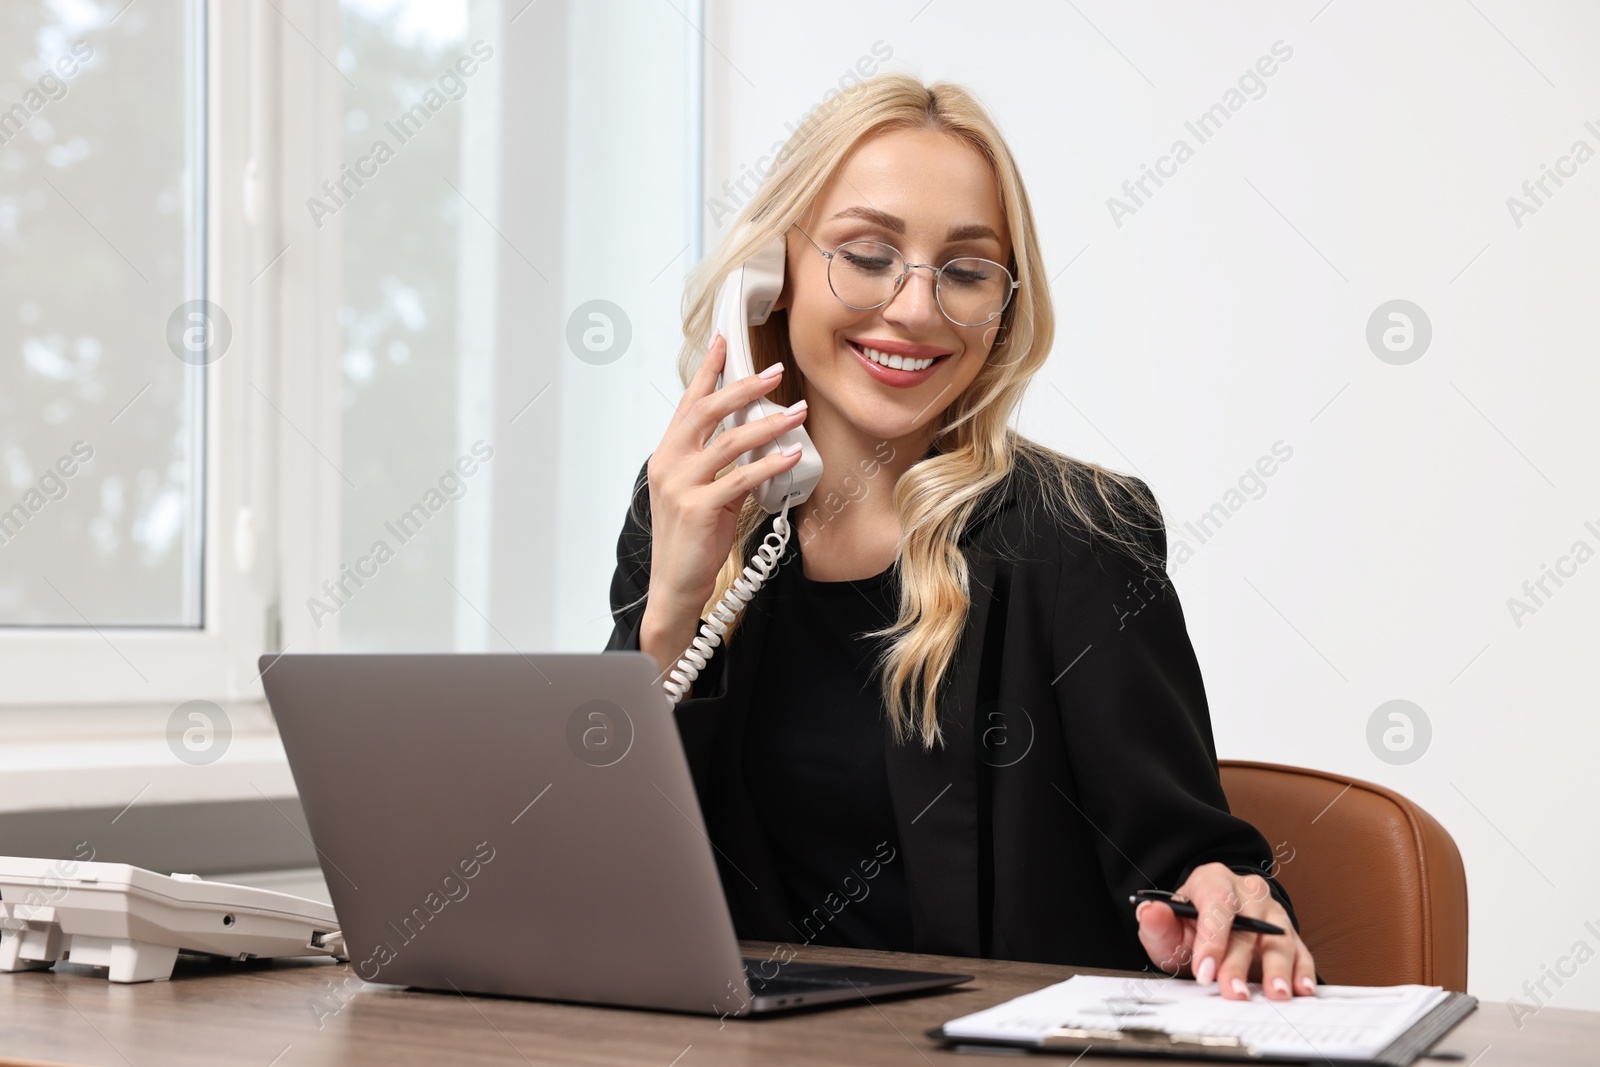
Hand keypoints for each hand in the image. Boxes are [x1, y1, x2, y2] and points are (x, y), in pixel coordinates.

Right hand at [638, 332, 807, 671]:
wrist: (675, 585)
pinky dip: (770, 463)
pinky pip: (742, 478)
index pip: (688, 403)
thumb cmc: (691, 540)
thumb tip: (757, 437)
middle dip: (743, 387)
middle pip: (707, 412)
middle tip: (775, 372)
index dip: (707, 371)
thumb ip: (719, 464)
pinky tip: (791, 453)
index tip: (723, 342)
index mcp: (667, 455)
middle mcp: (669, 464)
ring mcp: (681, 486)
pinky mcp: (700, 509)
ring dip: (768, 423)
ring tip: (797, 411)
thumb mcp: (701, 492)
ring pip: (730, 442)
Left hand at [1134, 862, 1316, 1000]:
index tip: (1204, 970)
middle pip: (1248, 924)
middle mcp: (1247, 891)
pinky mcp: (1288, 933)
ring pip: (1278, 937)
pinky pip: (1300, 950)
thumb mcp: (1166, 929)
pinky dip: (1302, 970)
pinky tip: (1300, 988)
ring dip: (1278, 968)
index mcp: (1213, 880)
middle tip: (1235, 993)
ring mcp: (1271, 911)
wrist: (1210, 934)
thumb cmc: (1188, 930)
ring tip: (1276, 993)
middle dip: (1239, 962)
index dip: (1212, 938)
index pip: (1216, 903)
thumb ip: (1157, 923)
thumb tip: (1149, 910)